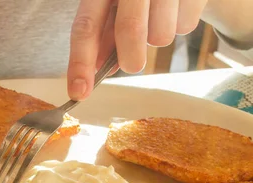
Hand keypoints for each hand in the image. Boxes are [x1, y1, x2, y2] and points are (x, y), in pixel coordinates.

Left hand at [67, 0, 206, 100]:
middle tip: (132, 64)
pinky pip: (185, 27)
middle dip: (130, 58)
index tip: (79, 92)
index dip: (80, 63)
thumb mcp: (114, 6)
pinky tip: (175, 9)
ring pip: (160, 36)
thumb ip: (104, 36)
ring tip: (157, 18)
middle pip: (129, 30)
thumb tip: (98, 70)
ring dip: (156, 40)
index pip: (85, 27)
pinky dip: (178, 26)